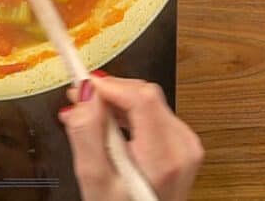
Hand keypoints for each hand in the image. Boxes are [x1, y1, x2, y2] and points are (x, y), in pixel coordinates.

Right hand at [59, 74, 203, 200]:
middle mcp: (183, 146)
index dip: (109, 84)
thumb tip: (86, 93)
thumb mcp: (94, 179)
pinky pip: (155, 113)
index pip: (141, 96)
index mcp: (164, 156)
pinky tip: (110, 124)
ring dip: (117, 101)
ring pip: (149, 101)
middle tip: (78, 98)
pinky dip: (129, 113)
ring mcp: (186, 145)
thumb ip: (87, 134)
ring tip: (89, 114)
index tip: (81, 84)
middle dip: (110, 92)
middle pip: (146, 94)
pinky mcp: (183, 144)